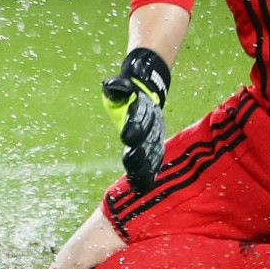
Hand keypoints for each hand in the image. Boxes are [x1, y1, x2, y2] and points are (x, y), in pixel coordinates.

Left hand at [101, 48, 169, 192]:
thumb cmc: (128, 89)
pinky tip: (146, 184)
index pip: (139, 117)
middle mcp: (153, 122)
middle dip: (139, 153)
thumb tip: (112, 86)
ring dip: (146, 167)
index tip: (126, 137)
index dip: (133, 127)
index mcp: (142, 106)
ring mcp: (157, 133)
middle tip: (129, 165)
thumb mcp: (120, 85)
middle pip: (147, 139)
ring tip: (139, 183)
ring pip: (153, 152)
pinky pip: (156, 158)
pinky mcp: (157, 142)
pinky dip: (152, 171)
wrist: (149, 89)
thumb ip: (117, 88)